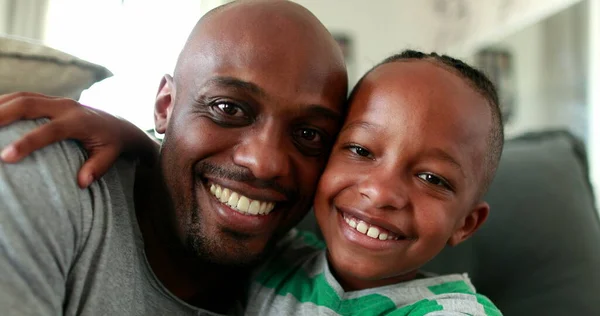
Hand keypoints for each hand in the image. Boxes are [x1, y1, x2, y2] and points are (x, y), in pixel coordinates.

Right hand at [0, 92, 157, 187]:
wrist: (118, 124)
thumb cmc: (111, 144)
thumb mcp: (110, 156)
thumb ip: (97, 168)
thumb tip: (82, 182)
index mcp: (79, 121)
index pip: (50, 130)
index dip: (27, 142)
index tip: (6, 157)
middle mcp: (66, 106)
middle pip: (28, 104)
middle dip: (1, 114)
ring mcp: (56, 100)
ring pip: (22, 97)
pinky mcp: (49, 100)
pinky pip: (22, 97)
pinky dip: (4, 102)